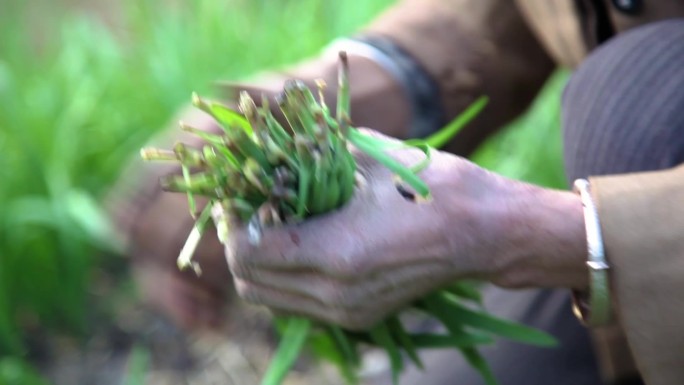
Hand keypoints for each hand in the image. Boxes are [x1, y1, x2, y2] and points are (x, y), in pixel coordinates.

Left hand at [215, 131, 586, 329]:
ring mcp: (349, 312)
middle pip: (250, 284)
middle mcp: (337, 293)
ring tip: (276, 226)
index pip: (248, 253)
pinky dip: (286, 278)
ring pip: (271, 301)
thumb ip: (309, 154)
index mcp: (336, 252)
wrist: (485, 231)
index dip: (233, 223)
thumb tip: (268, 147)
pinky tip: (303, 243)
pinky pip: (298, 304)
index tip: (240, 195)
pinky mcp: (360, 317)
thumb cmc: (432, 185)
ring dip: (261, 265)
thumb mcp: (368, 157)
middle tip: (251, 210)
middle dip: (239, 245)